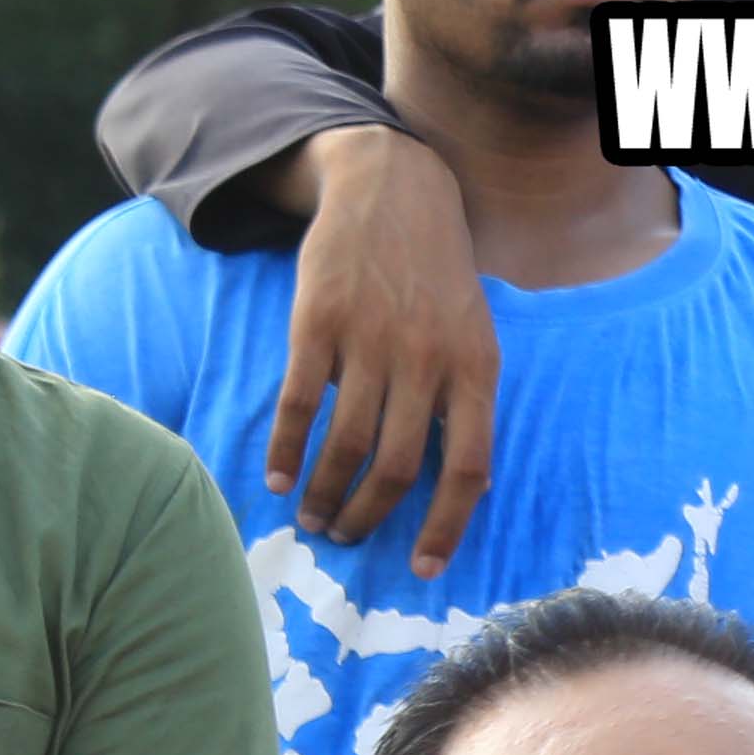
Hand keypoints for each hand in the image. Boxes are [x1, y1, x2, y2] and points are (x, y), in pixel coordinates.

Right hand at [270, 126, 494, 570]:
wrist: (392, 187)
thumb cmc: (433, 270)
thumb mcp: (471, 328)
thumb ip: (463, 395)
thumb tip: (458, 479)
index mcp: (475, 365)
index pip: (470, 466)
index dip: (445, 525)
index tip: (421, 567)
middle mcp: (427, 358)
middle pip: (398, 468)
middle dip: (368, 516)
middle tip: (345, 535)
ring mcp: (371, 341)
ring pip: (347, 445)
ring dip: (325, 494)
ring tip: (312, 516)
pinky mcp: (319, 325)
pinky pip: (300, 408)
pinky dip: (286, 453)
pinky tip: (278, 478)